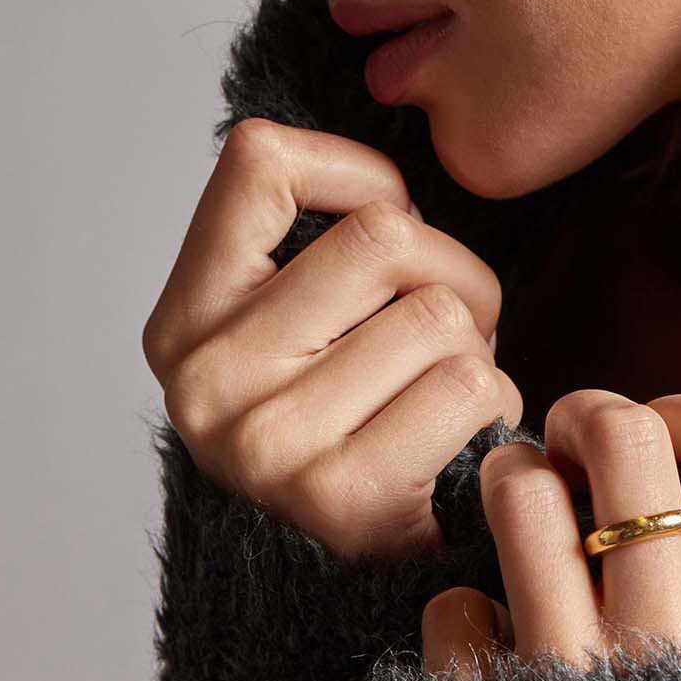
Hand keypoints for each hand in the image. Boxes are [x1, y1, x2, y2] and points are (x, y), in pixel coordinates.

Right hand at [143, 117, 524, 561]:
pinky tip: (457, 437)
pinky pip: (473, 385)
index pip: (260, 160)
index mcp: (185, 314)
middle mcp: (205, 377)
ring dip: (477, 344)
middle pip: (385, 236)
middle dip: (449, 269)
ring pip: (443, 311)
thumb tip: (394, 119)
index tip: (381, 219)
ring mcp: (267, 445)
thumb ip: (319, 226)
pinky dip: (494, 401)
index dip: (354, 172)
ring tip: (441, 385)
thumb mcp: (302, 307)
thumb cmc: (357, 402)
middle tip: (440, 323)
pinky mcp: (343, 501)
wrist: (357, 560)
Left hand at [422, 389, 680, 680]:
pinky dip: (464, 607)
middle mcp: (675, 637)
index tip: (666, 440)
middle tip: (575, 443)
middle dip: (588, 414)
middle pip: (626, 436)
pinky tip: (489, 623)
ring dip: (512, 476)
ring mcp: (579, 678)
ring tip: (518, 493)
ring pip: (525, 496)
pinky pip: (457, 608)